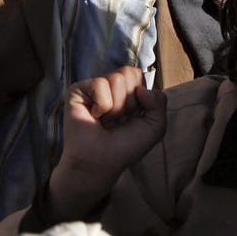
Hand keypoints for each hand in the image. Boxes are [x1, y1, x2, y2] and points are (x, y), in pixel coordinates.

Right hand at [44, 67, 166, 222]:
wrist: (101, 163)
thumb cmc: (125, 147)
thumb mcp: (155, 127)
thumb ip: (159, 102)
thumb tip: (141, 88)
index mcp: (126, 91)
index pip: (137, 74)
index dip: (140, 97)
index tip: (132, 117)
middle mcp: (109, 86)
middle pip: (129, 73)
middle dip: (130, 101)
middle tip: (118, 120)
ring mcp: (92, 87)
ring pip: (117, 79)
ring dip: (116, 107)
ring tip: (106, 121)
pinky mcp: (77, 90)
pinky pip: (100, 84)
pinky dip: (103, 106)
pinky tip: (94, 117)